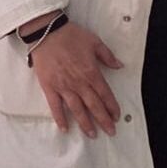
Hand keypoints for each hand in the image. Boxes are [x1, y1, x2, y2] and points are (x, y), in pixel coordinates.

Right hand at [26, 20, 122, 136]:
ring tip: (92, 134)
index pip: (105, 94)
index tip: (117, 116)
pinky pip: (55, 106)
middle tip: (111, 132)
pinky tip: (65, 129)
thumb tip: (120, 66)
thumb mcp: (94, 41)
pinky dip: (60, 118)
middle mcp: (79, 83)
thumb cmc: (71, 35)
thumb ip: (107, 56)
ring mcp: (63, 86)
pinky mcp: (49, 87)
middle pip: (94, 105)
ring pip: (77, 109)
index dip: (112, 107)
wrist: (46, 32)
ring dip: (85, 123)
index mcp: (91, 72)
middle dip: (103, 120)